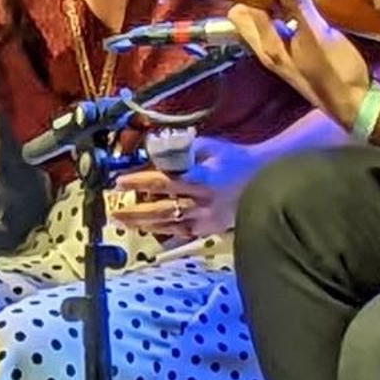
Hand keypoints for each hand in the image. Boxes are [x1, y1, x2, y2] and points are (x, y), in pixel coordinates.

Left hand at [110, 136, 261, 238]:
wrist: (265, 179)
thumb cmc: (233, 158)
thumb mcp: (208, 146)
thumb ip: (180, 148)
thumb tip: (152, 149)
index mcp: (200, 178)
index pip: (162, 181)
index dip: (138, 182)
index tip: (118, 181)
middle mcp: (202, 201)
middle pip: (161, 209)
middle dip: (134, 211)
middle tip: (113, 210)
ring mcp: (207, 219)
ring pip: (169, 225)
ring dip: (143, 224)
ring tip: (122, 222)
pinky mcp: (210, 229)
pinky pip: (183, 233)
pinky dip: (164, 233)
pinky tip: (147, 233)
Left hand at [227, 0, 370, 126]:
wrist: (358, 106)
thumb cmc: (335, 71)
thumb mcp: (318, 35)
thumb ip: (299, 7)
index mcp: (266, 46)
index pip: (242, 13)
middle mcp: (269, 52)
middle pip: (251, 20)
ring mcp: (285, 56)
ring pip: (269, 25)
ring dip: (276, 6)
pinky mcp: (301, 57)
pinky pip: (287, 31)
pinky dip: (291, 17)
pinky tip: (306, 6)